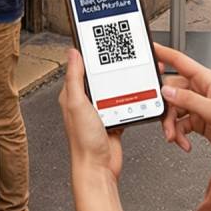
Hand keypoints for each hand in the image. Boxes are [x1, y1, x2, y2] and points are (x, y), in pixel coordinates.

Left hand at [60, 49, 127, 210]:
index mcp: (73, 94)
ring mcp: (101, 110)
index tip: (100, 42)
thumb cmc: (84, 142)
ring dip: (124, 84)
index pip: (81, 67)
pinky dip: (132, 99)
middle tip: (123, 57)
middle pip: (101, 76)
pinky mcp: (114, 119)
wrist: (99, 168)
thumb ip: (75, 78)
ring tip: (132, 74)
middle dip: (112, 68)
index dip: (90, 54)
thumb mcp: (77, 103)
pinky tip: (137, 95)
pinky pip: (125, 103)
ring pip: (115, 89)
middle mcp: (86, 101)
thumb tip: (73, 53)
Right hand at [156, 44, 210, 155]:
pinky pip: (180, 123)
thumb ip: (188, 100)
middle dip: (166, 109)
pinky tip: (184, 141)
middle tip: (165, 122)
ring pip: (174, 109)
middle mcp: (201, 89)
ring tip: (175, 137)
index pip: (180, 61)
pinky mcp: (198, 119)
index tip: (150, 50)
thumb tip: (167, 91)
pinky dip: (179, 133)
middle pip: (172, 91)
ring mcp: (199, 104)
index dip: (163, 53)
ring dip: (171, 125)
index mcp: (206, 79)